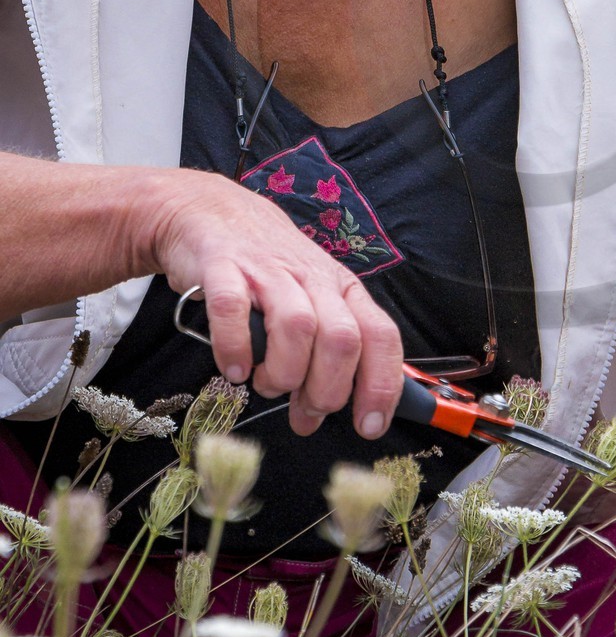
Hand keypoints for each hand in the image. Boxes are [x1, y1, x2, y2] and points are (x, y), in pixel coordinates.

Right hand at [151, 169, 403, 438]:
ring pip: (297, 326)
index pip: (381, 336)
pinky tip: (234, 369)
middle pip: (342, 339)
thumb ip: (314, 363)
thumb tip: (312, 420)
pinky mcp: (223, 265)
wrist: (213, 211)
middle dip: (327, 389)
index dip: (381, 385)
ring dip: (284, 373)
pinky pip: (232, 309)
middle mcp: (313, 278)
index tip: (369, 425)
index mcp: (343, 290)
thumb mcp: (307, 306)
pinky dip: (234, 347)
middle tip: (305, 408)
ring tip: (267, 384)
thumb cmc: (267, 271)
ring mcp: (269, 270)